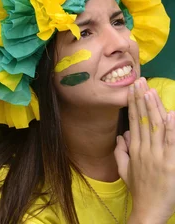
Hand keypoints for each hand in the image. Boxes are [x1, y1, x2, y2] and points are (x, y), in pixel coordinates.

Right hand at [114, 78, 174, 223]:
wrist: (148, 210)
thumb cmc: (139, 191)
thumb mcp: (124, 171)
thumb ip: (121, 152)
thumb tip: (121, 136)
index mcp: (134, 150)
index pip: (133, 121)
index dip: (133, 104)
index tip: (132, 89)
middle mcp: (144, 150)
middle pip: (142, 120)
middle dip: (141, 99)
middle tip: (140, 81)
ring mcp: (158, 156)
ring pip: (155, 127)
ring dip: (154, 107)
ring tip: (151, 91)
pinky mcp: (171, 164)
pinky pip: (171, 143)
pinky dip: (171, 128)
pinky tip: (170, 114)